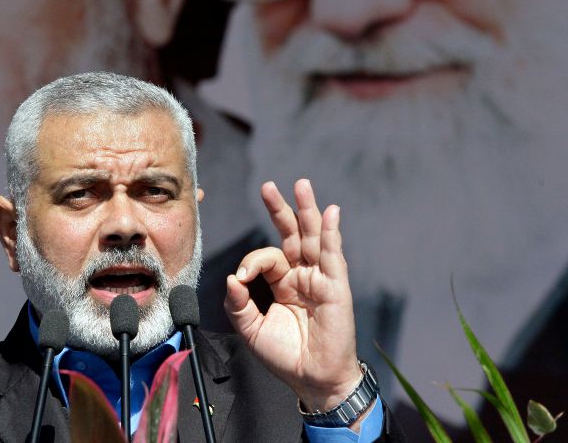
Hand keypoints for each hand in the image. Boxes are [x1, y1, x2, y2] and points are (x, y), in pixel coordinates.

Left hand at [225, 179, 362, 413]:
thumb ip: (238, 304)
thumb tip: (232, 278)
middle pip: (292, 234)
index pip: (267, 257)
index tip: (242, 278)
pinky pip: (333, 256)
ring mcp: (320, 279)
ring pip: (313, 238)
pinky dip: (332, 233)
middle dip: (281, 209)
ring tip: (301, 186)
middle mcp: (302, 275)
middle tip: (268, 186)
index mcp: (283, 283)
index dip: (252, 261)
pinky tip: (331, 213)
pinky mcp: (335, 287)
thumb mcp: (251, 330)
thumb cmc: (285, 356)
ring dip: (307, 210)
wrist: (312, 380)